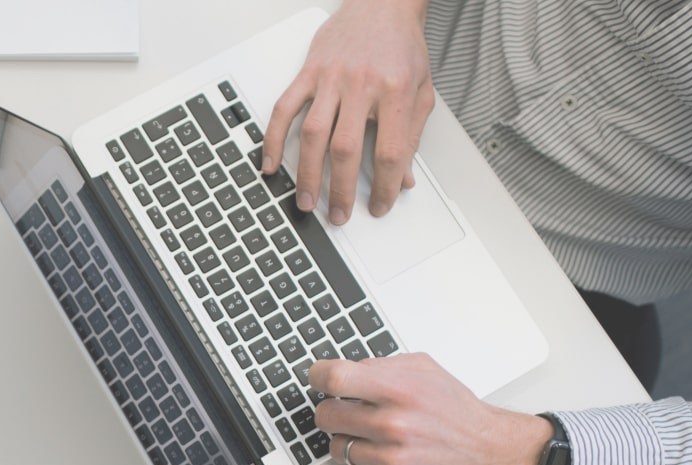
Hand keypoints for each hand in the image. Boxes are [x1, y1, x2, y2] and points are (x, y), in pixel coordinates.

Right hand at [263, 0, 434, 223]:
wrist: (382, 4)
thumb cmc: (401, 46)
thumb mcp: (420, 90)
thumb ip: (411, 135)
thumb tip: (405, 178)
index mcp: (395, 91)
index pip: (390, 151)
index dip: (386, 186)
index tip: (381, 205)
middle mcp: (361, 84)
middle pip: (346, 149)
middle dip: (341, 189)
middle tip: (339, 215)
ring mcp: (331, 78)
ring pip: (313, 134)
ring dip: (307, 173)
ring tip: (306, 200)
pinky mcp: (308, 72)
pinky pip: (284, 108)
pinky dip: (274, 138)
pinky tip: (271, 163)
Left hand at [308, 354, 551, 464]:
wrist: (489, 452)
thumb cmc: (456, 411)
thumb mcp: (424, 370)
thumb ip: (381, 365)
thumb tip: (342, 370)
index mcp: (400, 390)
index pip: (335, 379)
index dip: (318, 376)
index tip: (318, 379)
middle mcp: (395, 425)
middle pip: (326, 416)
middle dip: (334, 411)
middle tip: (350, 413)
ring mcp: (393, 461)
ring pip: (336, 449)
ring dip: (349, 442)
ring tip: (375, 438)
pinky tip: (376, 460)